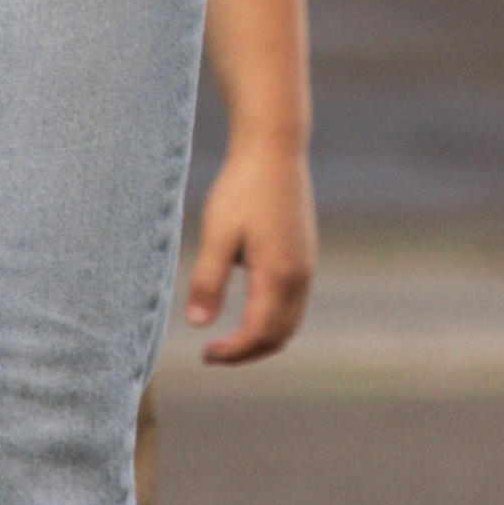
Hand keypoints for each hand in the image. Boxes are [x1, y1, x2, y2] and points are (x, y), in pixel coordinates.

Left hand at [183, 117, 314, 363]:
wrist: (274, 149)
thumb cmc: (242, 189)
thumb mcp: (217, 234)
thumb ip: (208, 281)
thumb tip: (197, 324)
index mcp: (278, 274)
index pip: (258, 333)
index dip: (232, 352)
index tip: (205, 355)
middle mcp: (300, 276)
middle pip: (279, 336)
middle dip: (248, 352)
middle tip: (214, 353)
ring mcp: (306, 266)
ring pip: (290, 322)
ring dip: (261, 338)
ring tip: (228, 339)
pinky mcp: (305, 256)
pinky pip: (293, 304)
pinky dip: (272, 320)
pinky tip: (247, 310)